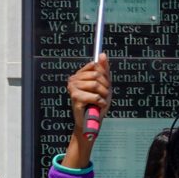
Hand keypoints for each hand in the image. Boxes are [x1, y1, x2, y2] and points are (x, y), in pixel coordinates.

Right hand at [61, 54, 112, 168]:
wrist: (90, 123)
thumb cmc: (97, 104)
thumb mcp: (104, 85)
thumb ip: (103, 69)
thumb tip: (102, 54)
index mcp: (78, 75)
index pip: (95, 65)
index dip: (104, 76)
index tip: (105, 85)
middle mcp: (73, 80)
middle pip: (96, 75)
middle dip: (105, 86)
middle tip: (104, 96)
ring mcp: (73, 88)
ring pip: (95, 84)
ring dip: (104, 95)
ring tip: (101, 101)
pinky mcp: (75, 98)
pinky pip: (95, 96)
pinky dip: (101, 102)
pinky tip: (98, 106)